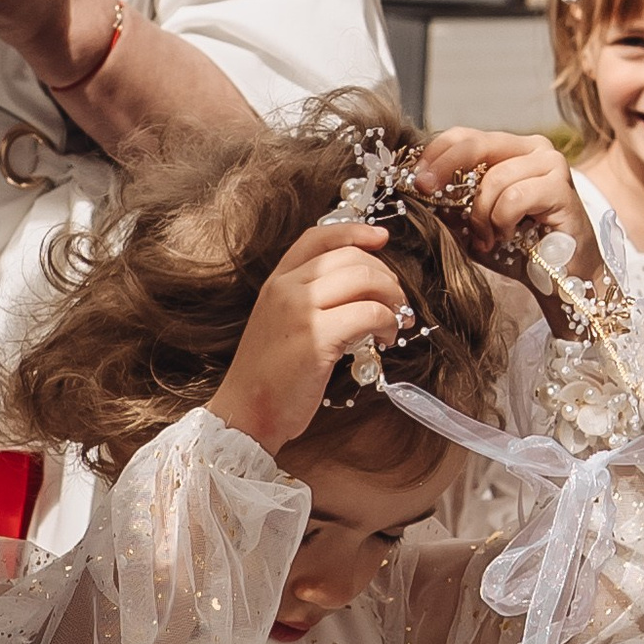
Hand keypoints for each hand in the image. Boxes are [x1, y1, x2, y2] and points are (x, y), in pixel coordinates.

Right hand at [212, 218, 403, 451]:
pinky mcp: (316, 337)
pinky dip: (387, 323)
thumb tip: (361, 288)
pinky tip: (384, 340)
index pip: (318, 237)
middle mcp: (286, 288)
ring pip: (364, 279)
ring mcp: (299, 310)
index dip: (355, 232)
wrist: (245, 412)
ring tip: (393, 324)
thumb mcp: (280, 323)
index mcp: (277, 281)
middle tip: (397, 303)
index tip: (382, 238)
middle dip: (386, 276)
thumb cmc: (269, 376)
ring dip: (392, 299)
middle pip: (351, 258)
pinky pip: (368, 314)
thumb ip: (310, 300)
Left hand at [410, 125, 600, 289]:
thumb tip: (417, 187)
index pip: (464, 136)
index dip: (434, 153)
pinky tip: (509, 236)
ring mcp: (550, 164)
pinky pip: (514, 197)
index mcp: (510, 149)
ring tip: (487, 238)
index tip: (414, 179)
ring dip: (482, 215)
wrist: (560, 279)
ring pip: (494, 178)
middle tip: (426, 191)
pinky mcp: (562, 187)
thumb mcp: (472, 222)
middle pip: (475, 143)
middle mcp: (533, 148)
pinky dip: (503, 221)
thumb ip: (450, 201)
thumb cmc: (517, 248)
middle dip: (444, 168)